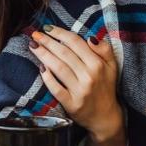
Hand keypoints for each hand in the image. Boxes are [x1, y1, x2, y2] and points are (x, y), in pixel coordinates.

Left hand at [28, 25, 121, 140]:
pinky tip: (40, 69)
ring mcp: (80, 91)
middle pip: (64, 53)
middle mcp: (89, 76)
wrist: (105, 117)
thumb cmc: (106, 87)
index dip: (60, 33)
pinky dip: (48, 78)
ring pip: (59, 68)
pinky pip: (56, 89)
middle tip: (35, 34)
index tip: (48, 28)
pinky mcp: (71, 104)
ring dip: (44, 55)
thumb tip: (90, 38)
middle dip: (48, 42)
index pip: (76, 43)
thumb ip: (105, 49)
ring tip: (33, 46)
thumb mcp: (112, 66)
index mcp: (98, 64)